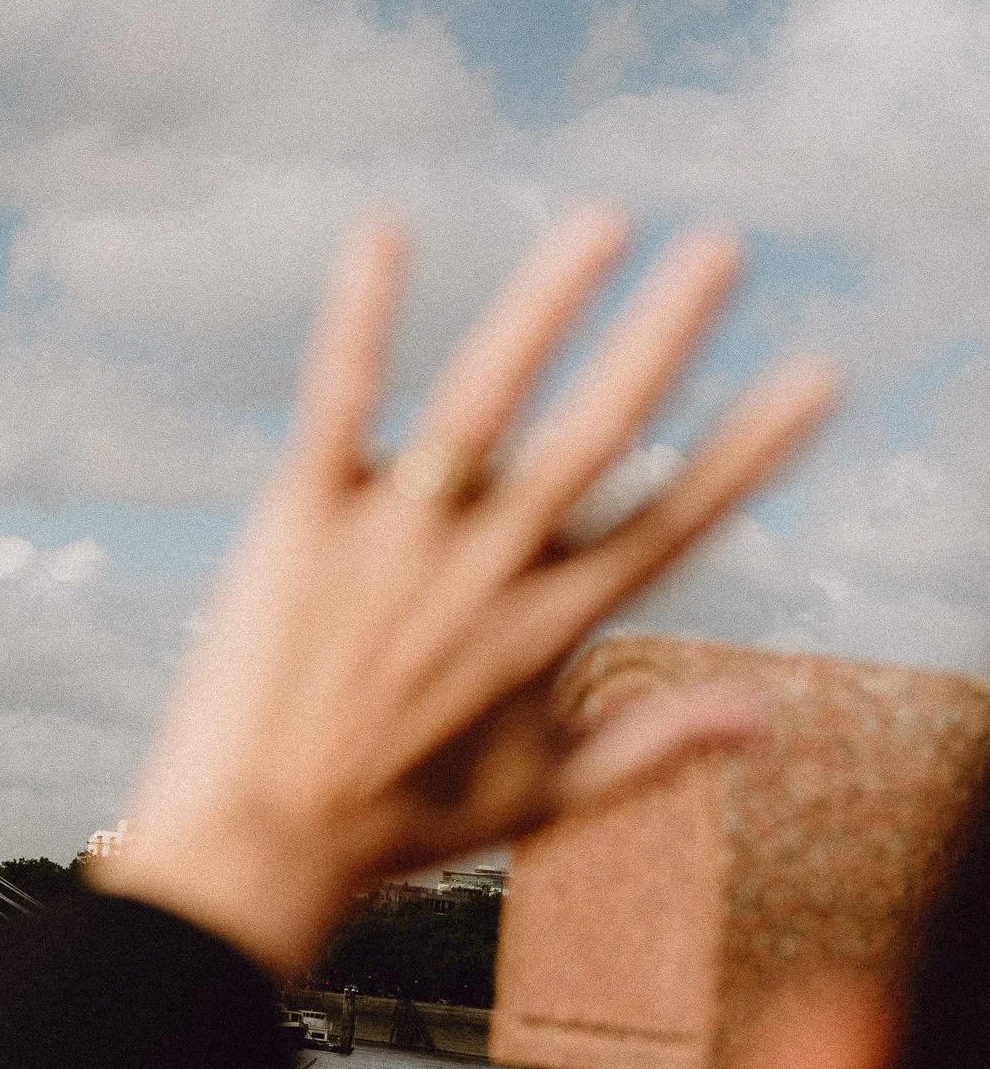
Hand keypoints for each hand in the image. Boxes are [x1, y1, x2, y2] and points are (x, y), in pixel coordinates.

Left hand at [103, 206, 833, 977]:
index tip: (816, 379)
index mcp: (548, 628)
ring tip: (607, 223)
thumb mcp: (543, 798)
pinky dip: (363, 316)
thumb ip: (655, 746)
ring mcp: (394, 539)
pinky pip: (340, 398)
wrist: (253, 845)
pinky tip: (385, 230)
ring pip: (486, 399)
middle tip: (723, 250)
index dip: (751, 451)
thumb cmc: (397, 826)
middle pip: (597, 439)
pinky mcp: (303, 518)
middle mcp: (484, 571)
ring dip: (549, 306)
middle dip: (665, 339)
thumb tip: (768, 716)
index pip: (672, 523)